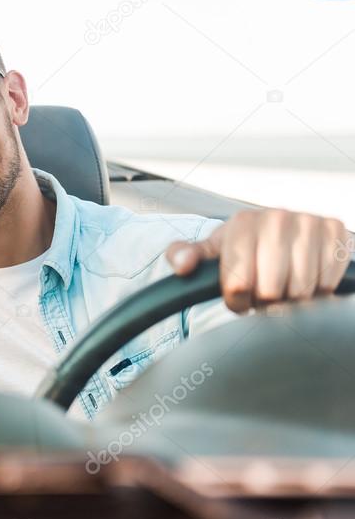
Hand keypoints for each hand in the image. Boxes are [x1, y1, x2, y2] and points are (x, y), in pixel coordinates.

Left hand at [165, 210, 351, 312]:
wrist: (286, 234)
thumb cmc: (244, 249)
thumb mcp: (213, 252)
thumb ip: (185, 257)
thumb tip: (182, 266)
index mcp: (242, 223)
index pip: (237, 284)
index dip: (237, 301)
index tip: (239, 297)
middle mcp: (276, 217)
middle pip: (270, 290)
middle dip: (264, 301)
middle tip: (264, 294)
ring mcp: (309, 222)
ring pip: (300, 290)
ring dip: (291, 300)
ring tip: (284, 287)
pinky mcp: (336, 231)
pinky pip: (327, 282)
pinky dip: (318, 292)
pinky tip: (307, 279)